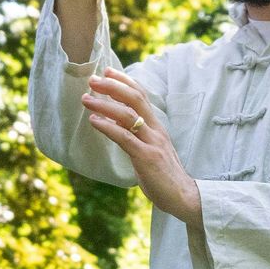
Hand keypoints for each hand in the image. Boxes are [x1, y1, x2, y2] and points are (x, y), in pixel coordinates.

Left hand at [81, 69, 201, 225]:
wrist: (183, 197)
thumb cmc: (165, 177)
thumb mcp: (151, 151)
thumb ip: (138, 138)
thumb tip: (118, 127)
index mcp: (157, 128)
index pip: (141, 96)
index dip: (124, 81)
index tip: (108, 72)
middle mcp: (156, 130)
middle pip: (135, 99)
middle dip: (112, 86)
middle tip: (93, 79)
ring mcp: (152, 143)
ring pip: (128, 115)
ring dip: (104, 104)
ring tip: (86, 99)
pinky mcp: (146, 157)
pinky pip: (125, 137)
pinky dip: (107, 126)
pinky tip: (94, 121)